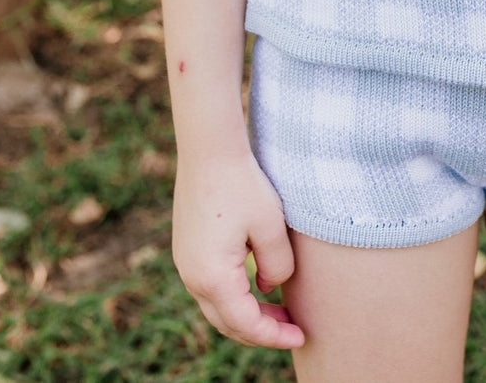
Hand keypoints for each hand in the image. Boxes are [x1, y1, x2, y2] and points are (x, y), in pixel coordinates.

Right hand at [172, 146, 304, 350]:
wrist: (209, 149)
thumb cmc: (243, 183)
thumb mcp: (272, 226)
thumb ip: (278, 266)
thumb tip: (269, 288)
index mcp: (213, 277)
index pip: (246, 325)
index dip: (274, 336)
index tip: (301, 336)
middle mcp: (192, 277)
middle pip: (228, 323)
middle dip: (261, 331)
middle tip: (293, 328)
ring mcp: (184, 263)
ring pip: (216, 307)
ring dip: (246, 314)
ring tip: (279, 310)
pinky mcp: (185, 249)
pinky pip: (209, 287)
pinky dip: (233, 296)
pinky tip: (256, 285)